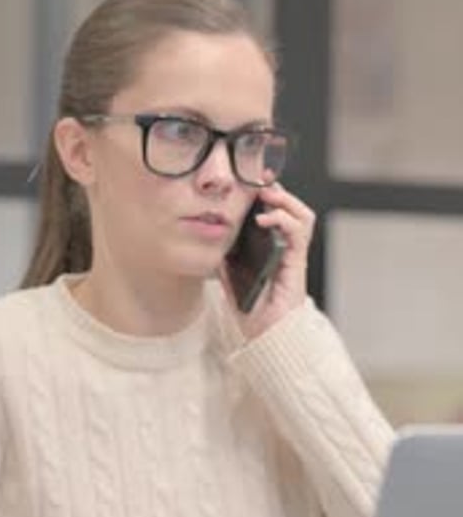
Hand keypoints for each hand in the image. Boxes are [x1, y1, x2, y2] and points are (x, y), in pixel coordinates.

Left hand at [221, 183, 315, 339]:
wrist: (265, 337)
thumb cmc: (253, 314)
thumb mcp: (231, 283)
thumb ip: (226, 264)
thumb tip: (214, 246)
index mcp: (274, 252)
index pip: (277, 214)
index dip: (268, 195)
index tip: (251, 180)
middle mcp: (287, 250)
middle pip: (292, 209)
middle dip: (279, 190)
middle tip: (259, 180)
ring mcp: (294, 256)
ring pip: (303, 216)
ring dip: (286, 200)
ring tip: (267, 195)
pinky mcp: (297, 263)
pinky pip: (299, 233)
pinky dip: (283, 220)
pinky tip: (265, 219)